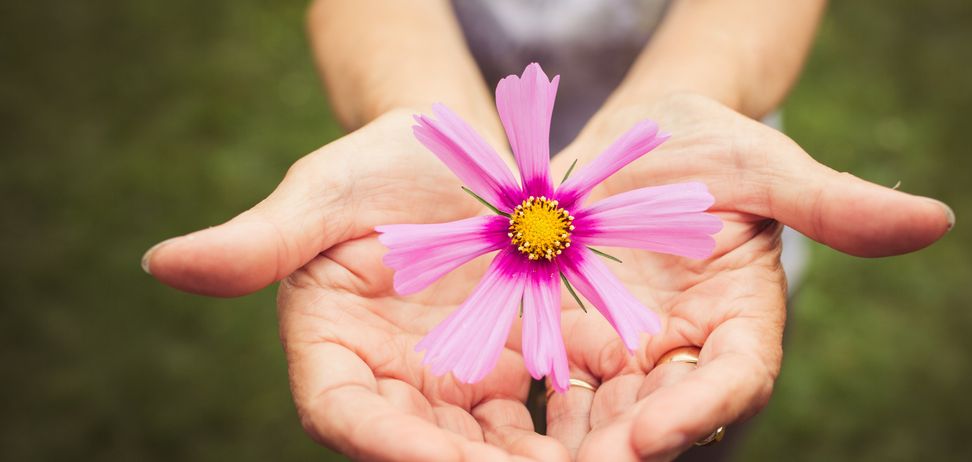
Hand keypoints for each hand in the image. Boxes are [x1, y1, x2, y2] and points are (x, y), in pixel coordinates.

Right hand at [143, 110, 568, 460]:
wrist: (455, 151)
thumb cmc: (376, 162)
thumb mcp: (323, 191)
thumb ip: (262, 237)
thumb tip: (166, 263)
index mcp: (329, 347)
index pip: (343, 413)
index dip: (386, 445)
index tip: (445, 461)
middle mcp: (388, 378)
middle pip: (420, 445)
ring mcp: (450, 378)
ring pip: (483, 442)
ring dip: (529, 460)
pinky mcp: (506, 365)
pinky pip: (537, 408)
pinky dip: (568, 423)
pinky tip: (613, 426)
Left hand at [544, 94, 952, 459]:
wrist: (635, 136)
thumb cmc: (710, 145)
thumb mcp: (766, 165)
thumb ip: (833, 201)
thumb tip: (936, 220)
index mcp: (742, 320)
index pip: (734, 379)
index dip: (703, 409)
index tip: (657, 431)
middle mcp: (684, 352)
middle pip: (664, 415)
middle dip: (626, 446)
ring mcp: (626, 352)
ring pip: (603, 416)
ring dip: (573, 445)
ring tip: (521, 461)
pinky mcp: (570, 340)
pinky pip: (552, 387)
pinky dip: (531, 411)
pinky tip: (485, 427)